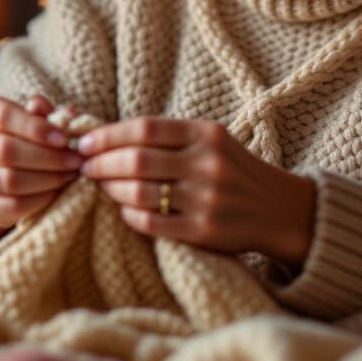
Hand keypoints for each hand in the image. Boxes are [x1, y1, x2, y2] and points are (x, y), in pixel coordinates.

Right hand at [0, 94, 84, 235]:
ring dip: (47, 179)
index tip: (64, 139)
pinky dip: (39, 199)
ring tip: (69, 175)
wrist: (3, 168)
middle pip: (6, 150)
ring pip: (10, 180)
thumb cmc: (25, 135)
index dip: (36, 128)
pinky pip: (12, 205)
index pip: (4, 116)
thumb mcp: (37, 118)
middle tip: (75, 160)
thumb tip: (68, 115)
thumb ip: (50, 114)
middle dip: (48, 157)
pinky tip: (56, 191)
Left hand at [76, 116, 315, 265]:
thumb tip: (108, 135)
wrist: (279, 209)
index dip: (108, 135)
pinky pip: (152, 223)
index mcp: (207, 134)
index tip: (84, 142)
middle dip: (101, 163)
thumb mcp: (211, 140)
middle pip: (137, 159)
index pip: (145, 128)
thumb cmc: (233, 169)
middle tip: (82, 166)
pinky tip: (122, 209)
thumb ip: (170, 136)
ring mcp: (206, 199)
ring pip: (139, 192)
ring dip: (110, 189)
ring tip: (99, 186)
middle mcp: (207, 163)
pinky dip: (129, 215)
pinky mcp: (204, 231)